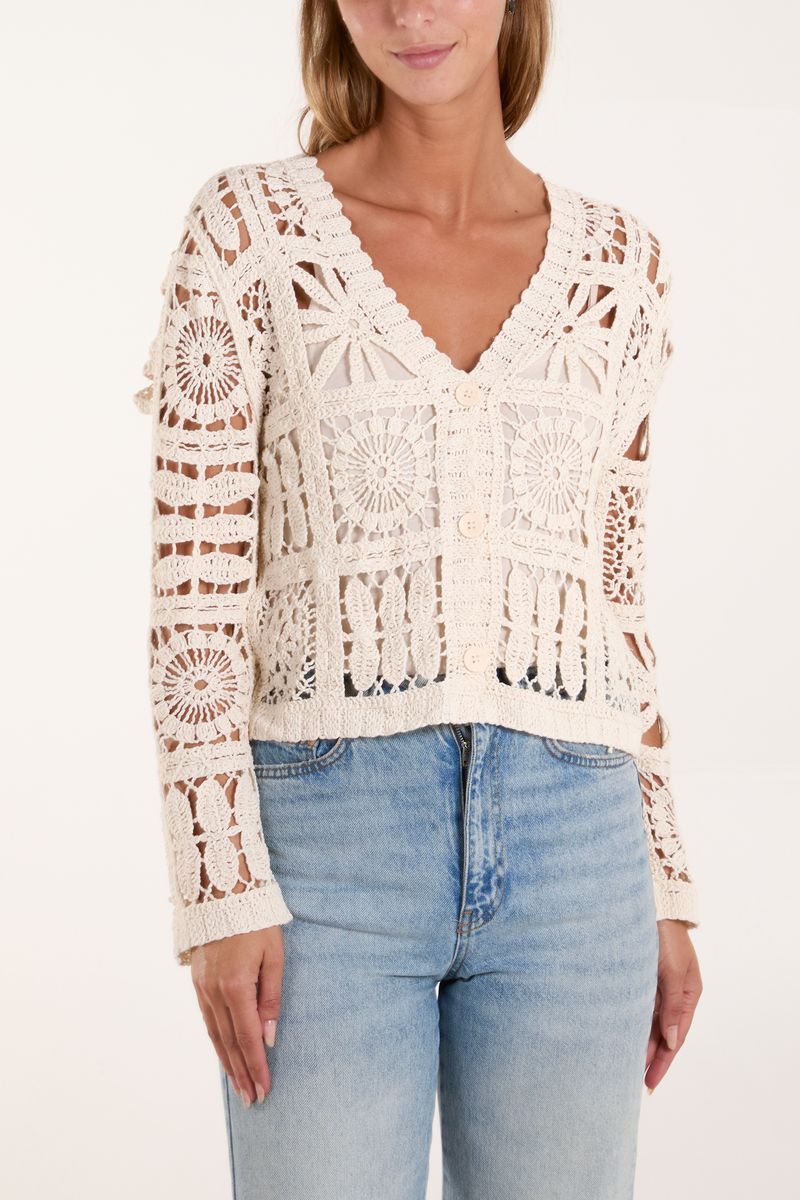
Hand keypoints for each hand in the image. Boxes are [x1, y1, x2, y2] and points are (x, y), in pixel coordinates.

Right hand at [190, 926, 285, 1104]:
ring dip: (227, 1063)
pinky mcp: (197, 983)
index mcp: (236, 987)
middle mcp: (214, 993)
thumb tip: (269, 1037)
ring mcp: (202, 988)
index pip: (247, 1038)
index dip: (256, 1067)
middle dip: (242, 1074)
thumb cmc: (256, 922)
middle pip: (229, 1043)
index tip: (264, 1089)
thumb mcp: (274, 956)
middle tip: (252, 1099)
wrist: (222, 893)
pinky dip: (216, 1042)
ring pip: (215, 1035)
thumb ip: (271, 998)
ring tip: (239, 1087)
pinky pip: (207, 1020)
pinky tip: (223, 1054)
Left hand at [644, 919, 701, 1092]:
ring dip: (640, 1044)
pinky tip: (622, 1036)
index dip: (663, 1062)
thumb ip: (672, 1006)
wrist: (653, 907)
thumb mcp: (672, 971)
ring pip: (649, 1024)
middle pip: (662, 1035)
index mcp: (688, 995)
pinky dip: (632, 1024)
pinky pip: (639, 1008)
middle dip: (651, 1059)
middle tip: (637, 1084)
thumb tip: (671, 1041)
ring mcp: (658, 987)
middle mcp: (674, 995)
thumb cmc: (666, 936)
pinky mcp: (643, 978)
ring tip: (627, 1067)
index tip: (650, 1083)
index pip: (675, 1038)